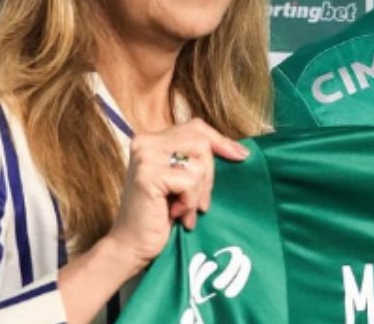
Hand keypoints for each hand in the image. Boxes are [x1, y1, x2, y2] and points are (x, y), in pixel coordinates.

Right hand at [106, 118, 248, 269]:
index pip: (196, 127)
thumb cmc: (159, 216)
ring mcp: (145, 156)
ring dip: (198, 194)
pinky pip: (190, 181)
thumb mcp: (180, 180)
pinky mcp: (148, 174)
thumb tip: (239, 151)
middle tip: (199, 204)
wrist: (132, 246)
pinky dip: (189, 202)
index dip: (220, 140)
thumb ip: (196, 160)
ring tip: (184, 211)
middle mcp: (145, 142)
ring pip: (199, 164)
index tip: (241, 156)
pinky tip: (175, 214)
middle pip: (202, 143)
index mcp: (152, 139)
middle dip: (208, 177)